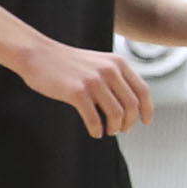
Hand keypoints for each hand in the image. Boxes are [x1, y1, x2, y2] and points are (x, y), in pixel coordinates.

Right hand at [23, 38, 151, 136]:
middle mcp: (109, 71)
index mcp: (118, 63)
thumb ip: (116, 77)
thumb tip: (131, 104)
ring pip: (116, 114)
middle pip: (132, 105)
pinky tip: (95, 132)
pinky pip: (94, 118)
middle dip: (129, 122)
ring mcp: (93, 81)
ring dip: (114, 127)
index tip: (146, 122)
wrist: (38, 55)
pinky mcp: (76, 92)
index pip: (143, 90)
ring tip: (108, 131)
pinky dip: (97, 129)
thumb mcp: (99, 63)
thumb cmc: (68, 63)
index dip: (147, 109)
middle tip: (122, 130)